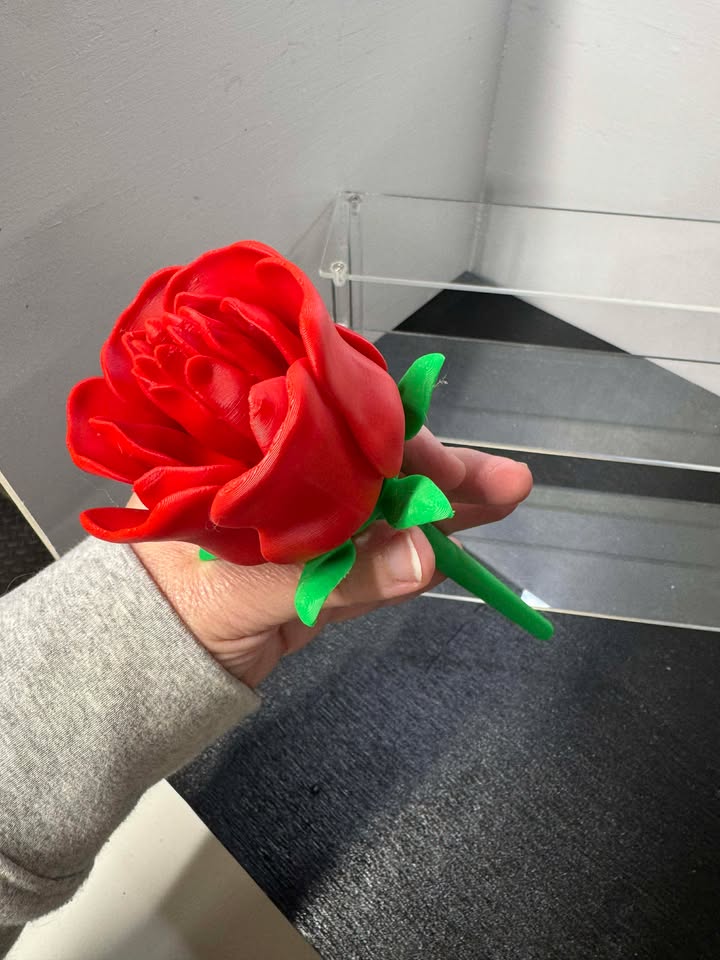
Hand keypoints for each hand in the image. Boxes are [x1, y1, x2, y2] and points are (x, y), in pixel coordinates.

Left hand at [130, 429, 531, 687]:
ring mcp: (307, 533)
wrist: (144, 673)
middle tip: (505, 481)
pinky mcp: (320, 578)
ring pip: (385, 515)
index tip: (438, 461)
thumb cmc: (171, 610)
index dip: (394, 438)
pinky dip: (416, 557)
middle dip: (440, 473)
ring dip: (444, 511)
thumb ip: (338, 576)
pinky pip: (376, 562)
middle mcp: (287, 486)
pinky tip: (459, 543)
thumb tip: (425, 555)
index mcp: (255, 461)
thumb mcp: (246, 589)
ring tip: (506, 495)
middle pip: (373, 469)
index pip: (334, 430)